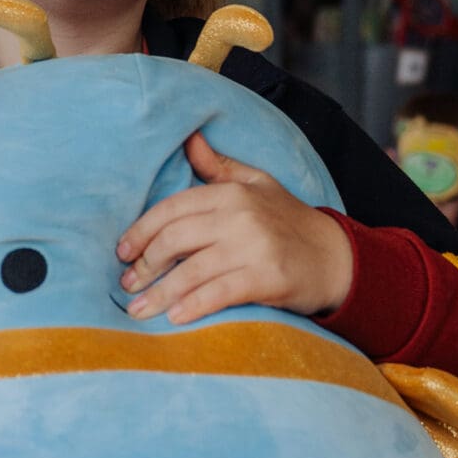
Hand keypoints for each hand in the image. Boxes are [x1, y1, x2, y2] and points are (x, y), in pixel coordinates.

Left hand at [116, 131, 352, 324]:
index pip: (173, 209)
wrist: (335, 258)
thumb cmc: (289, 221)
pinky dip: (192, 306)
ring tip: (137, 309)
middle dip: (145, 264)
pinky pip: (218, 293)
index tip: (122, 252)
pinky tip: (174, 317)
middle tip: (127, 284)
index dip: (141, 231)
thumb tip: (188, 139)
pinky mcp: (267, 278)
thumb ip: (218, 167)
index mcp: (232, 192)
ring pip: (191, 270)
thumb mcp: (256, 184)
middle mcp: (240, 216)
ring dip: (159, 293)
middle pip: (175, 239)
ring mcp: (254, 247)